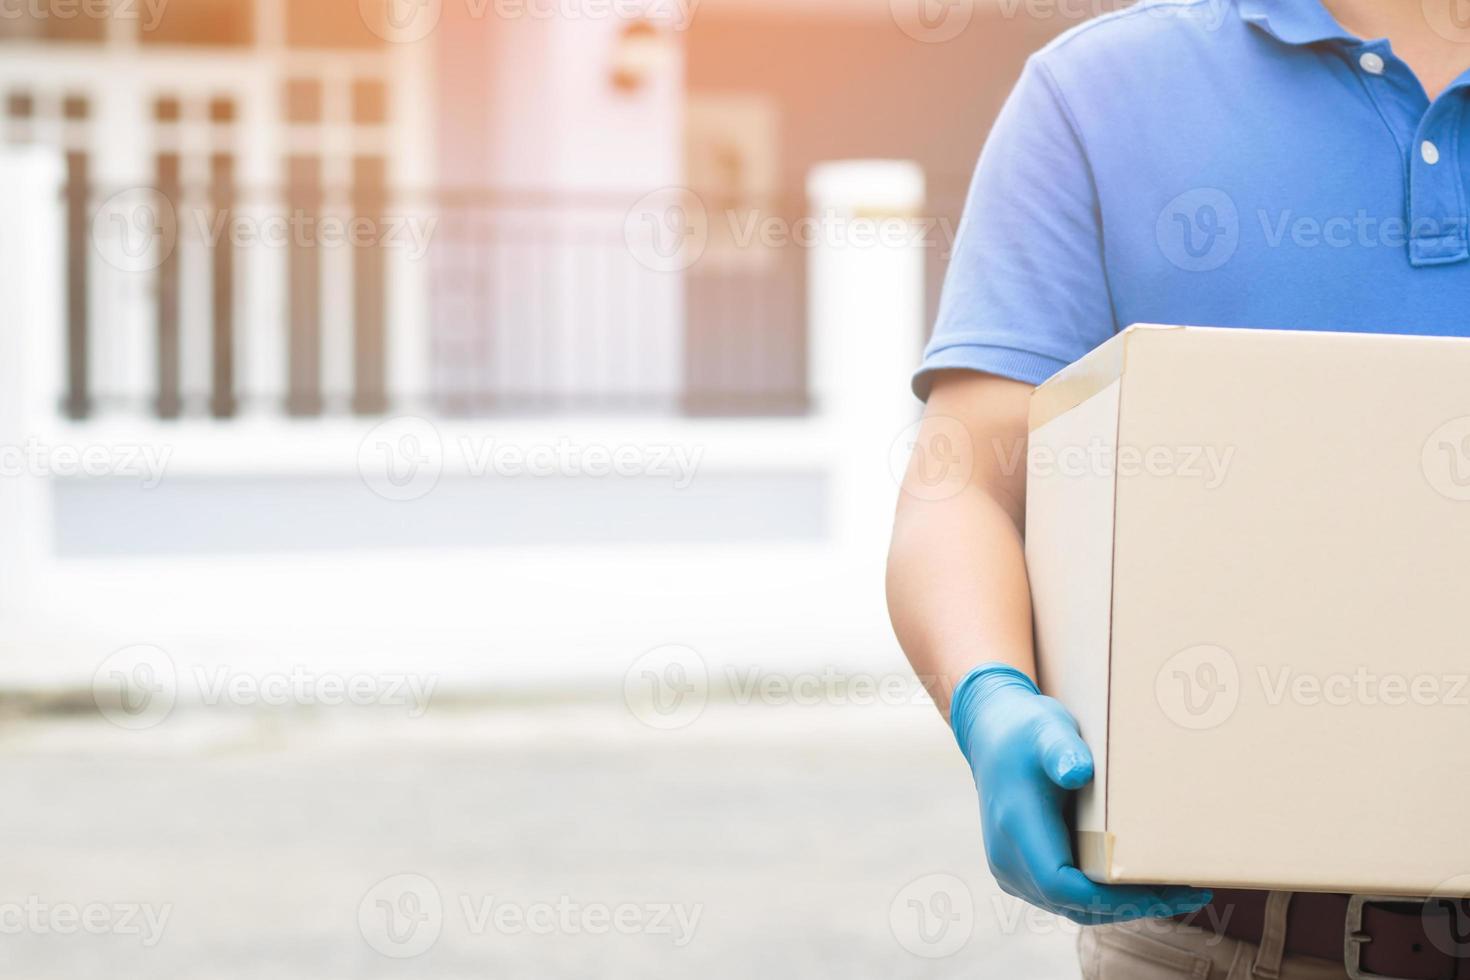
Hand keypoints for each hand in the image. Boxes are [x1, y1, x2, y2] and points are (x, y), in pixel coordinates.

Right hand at [950, 663, 1211, 923]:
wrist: (993, 735)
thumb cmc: (1028, 730)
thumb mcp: (1047, 729)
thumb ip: (1061, 749)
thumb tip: (1078, 772)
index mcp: (1016, 825)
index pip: (1061, 885)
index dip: (1113, 899)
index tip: (1162, 891)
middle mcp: (1007, 856)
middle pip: (1073, 904)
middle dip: (1131, 906)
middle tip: (1187, 893)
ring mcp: (1011, 868)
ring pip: (1071, 907)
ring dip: (1121, 907)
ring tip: (1172, 893)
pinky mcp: (1020, 872)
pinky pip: (1065, 899)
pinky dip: (1103, 899)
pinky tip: (1138, 884)